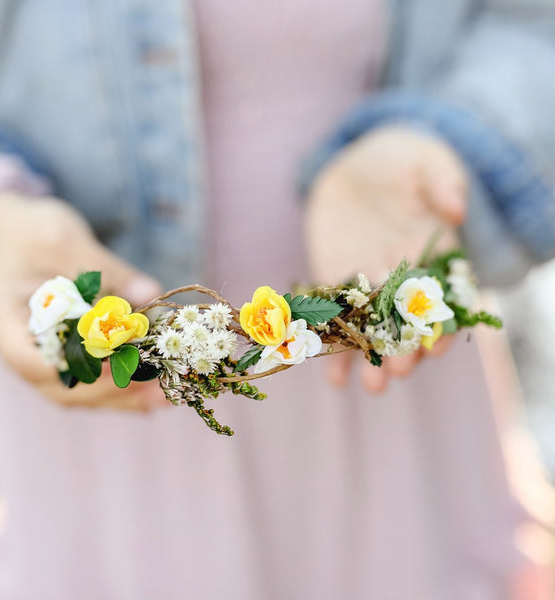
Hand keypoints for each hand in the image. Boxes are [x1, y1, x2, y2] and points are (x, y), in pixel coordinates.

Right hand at [0, 192, 166, 411]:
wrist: (15, 237)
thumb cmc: (31, 234)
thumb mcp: (66, 240)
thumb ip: (107, 269)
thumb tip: (149, 293)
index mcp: (4, 321)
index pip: (30, 361)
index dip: (75, 368)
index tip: (118, 363)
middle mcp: (21, 349)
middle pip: (61, 387)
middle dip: (112, 390)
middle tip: (157, 389)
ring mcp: (42, 357)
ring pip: (79, 392)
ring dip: (122, 397)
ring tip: (163, 396)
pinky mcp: (66, 354)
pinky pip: (91, 380)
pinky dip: (121, 386)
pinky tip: (154, 387)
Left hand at [305, 126, 467, 391]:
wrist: (355, 166)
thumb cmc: (399, 159)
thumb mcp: (424, 161)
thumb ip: (441, 182)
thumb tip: (455, 209)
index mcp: (433, 255)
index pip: (442, 296)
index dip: (442, 323)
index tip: (437, 347)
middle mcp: (403, 278)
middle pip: (406, 322)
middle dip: (403, 349)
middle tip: (397, 373)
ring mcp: (369, 285)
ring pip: (372, 330)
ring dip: (370, 359)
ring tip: (370, 387)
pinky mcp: (336, 285)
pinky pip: (335, 321)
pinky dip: (333, 348)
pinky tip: (332, 377)